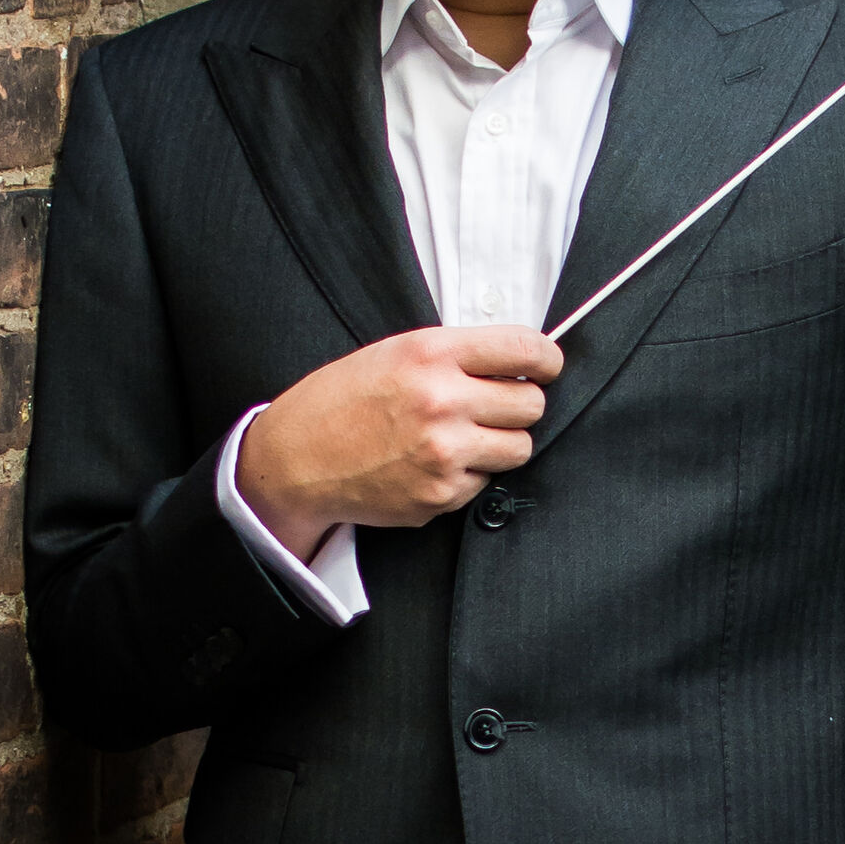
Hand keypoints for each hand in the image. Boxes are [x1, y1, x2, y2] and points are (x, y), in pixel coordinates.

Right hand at [236, 326, 562, 561]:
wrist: (297, 458)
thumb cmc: (345, 399)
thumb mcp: (398, 352)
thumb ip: (458, 354)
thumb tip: (521, 360)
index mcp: (432, 354)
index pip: (525, 349)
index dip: (547, 359)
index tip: (547, 366)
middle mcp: (442, 400)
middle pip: (532, 404)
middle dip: (521, 404)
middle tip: (496, 406)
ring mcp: (443, 452)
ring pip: (520, 448)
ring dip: (501, 443)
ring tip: (465, 436)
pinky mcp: (440, 494)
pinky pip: (485, 482)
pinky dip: (469, 475)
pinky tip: (434, 463)